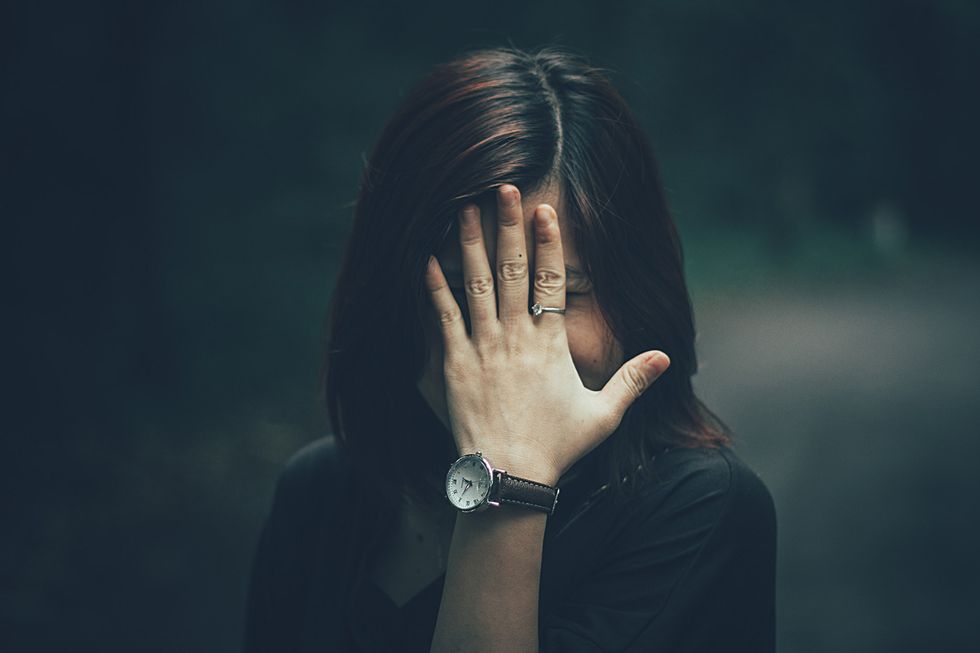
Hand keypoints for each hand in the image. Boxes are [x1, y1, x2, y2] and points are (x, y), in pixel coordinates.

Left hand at [424, 184, 669, 484]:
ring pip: (477, 284)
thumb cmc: (557, 448)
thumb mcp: (603, 414)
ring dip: (471, 243)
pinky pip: (444, 317)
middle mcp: (516, 336)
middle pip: (513, 270)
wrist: (508, 474)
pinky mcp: (455, 363)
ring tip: (465, 208)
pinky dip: (435, 287)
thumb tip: (667, 356)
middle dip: (509, 226)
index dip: (549, 244)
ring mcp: (483, 347)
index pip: (553, 282)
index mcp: (551, 343)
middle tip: (504, 188)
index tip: (545, 211)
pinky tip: (426, 259)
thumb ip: (634, 380)